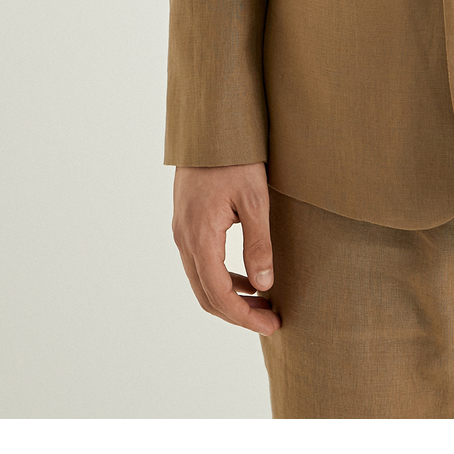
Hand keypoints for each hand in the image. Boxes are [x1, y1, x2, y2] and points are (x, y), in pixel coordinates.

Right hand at [172, 162, 281, 335]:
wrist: (209, 126)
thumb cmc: (235, 158)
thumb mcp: (254, 199)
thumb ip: (258, 244)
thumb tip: (264, 285)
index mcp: (200, 237)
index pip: (219, 295)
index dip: (244, 317)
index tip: (271, 326)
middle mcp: (185, 239)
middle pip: (206, 294)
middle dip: (238, 314)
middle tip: (270, 321)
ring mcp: (182, 231)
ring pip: (202, 280)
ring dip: (230, 297)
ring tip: (263, 303)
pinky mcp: (187, 222)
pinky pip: (201, 262)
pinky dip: (222, 278)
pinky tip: (247, 277)